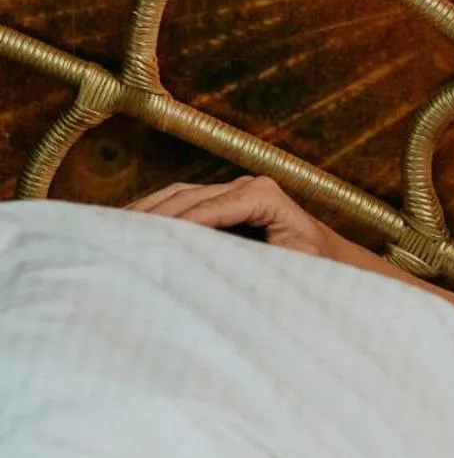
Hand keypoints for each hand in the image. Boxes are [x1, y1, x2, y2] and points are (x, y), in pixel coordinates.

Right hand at [126, 175, 335, 258]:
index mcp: (265, 196)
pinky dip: (157, 212)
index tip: (147, 243)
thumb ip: (253, 267)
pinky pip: (185, 201)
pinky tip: (132, 227)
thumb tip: (210, 270)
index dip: (177, 225)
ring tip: (114, 234)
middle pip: (187, 197)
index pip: (209, 208)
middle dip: (153, 218)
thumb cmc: (319, 272)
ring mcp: (235, 190)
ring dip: (148, 212)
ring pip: (179, 195)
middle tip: (116, 241)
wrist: (336, 265)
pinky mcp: (225, 201)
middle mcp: (248, 185)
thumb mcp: (291, 272)